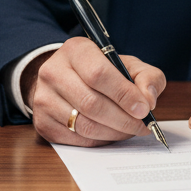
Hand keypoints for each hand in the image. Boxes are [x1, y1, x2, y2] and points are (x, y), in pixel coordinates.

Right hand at [23, 37, 165, 146]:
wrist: (66, 80)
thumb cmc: (103, 72)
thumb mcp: (129, 65)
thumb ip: (147, 77)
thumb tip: (148, 100)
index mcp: (76, 50)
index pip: (99, 74)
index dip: (124, 95)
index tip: (144, 109)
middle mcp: (53, 72)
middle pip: (91, 103)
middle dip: (123, 119)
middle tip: (142, 125)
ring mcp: (43, 98)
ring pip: (83, 125)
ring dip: (113, 132)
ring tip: (129, 130)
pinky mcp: (41, 122)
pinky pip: (75, 139)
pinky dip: (99, 140)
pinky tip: (110, 133)